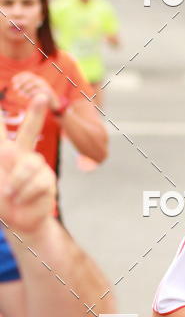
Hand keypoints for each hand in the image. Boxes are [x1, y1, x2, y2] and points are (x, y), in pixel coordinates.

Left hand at [0, 95, 55, 234]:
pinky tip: (21, 198)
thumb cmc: (2, 200)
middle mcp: (23, 155)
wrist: (19, 220)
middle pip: (30, 130)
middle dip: (36, 113)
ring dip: (18, 181)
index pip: (2, 128)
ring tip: (11, 194)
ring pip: (30, 165)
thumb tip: (9, 163)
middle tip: (40, 96)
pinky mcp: (48, 181)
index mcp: (5, 152)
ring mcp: (38, 167)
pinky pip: (38, 182)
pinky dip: (26, 192)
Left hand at [11, 72, 58, 108]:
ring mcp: (44, 86)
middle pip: (29, 79)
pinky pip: (37, 91)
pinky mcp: (47, 92)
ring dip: (25, 89)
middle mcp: (41, 80)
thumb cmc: (42, 97)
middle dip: (21, 83)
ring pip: (32, 84)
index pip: (27, 74)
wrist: (54, 103)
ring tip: (19, 94)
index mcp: (38, 79)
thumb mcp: (34, 91)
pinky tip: (26, 97)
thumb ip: (27, 88)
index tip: (13, 80)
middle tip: (14, 88)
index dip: (19, 76)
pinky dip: (31, 94)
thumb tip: (17, 86)